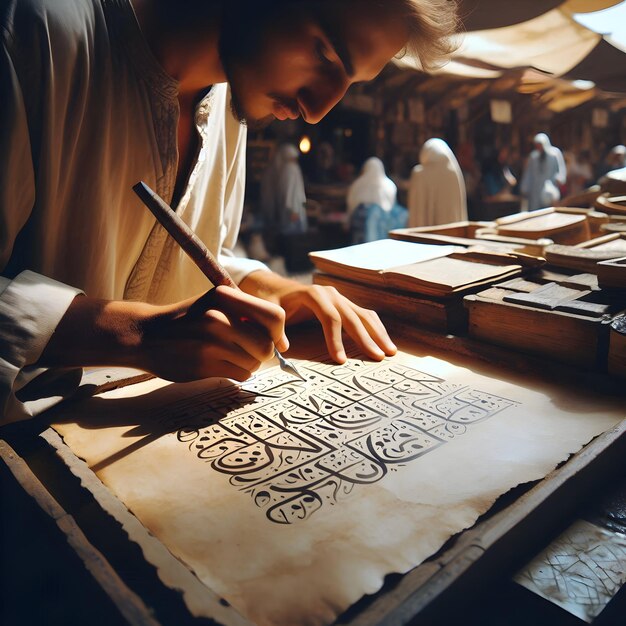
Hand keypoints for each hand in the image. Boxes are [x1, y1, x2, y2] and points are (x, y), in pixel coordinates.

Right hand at [138, 287, 287, 380]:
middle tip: (251, 351)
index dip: (280, 333)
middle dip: (264, 353)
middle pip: (267, 346)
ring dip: (249, 364)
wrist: (145, 334)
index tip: (278, 342)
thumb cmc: (189, 319)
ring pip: (254, 363)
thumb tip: (283, 342)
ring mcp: (210, 343)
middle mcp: (219, 318)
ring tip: (229, 355)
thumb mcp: (216, 303)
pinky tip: (220, 364)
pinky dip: (237, 373)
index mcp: (225, 296)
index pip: (274, 316)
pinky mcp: (203, 365)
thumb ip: (248, 315)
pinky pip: (240, 375)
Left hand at [240, 272, 396, 362]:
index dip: (336, 339)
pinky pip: (364, 315)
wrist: (275, 288)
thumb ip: (274, 329)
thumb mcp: (269, 313)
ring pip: (364, 315)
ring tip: (390, 352)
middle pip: (352, 316)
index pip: (330, 318)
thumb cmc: (272, 302)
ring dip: (378, 334)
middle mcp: (331, 294)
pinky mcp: (345, 304)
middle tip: (377, 358)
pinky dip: (375, 329)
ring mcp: (340, 298)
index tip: (341, 360)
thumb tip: (282, 347)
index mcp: (313, 295)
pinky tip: (384, 343)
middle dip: (365, 338)